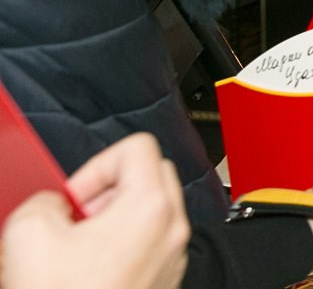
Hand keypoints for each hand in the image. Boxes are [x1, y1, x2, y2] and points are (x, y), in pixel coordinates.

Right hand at [1, 133, 188, 288]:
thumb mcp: (29, 231)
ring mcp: (171, 259)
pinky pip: (147, 245)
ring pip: (149, 213)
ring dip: (112, 221)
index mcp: (151, 207)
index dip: (96, 165)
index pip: (137, 147)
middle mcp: (171, 230)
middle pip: (150, 176)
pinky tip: (86, 272)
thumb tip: (56, 202)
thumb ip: (46, 197)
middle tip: (75, 219)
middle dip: (107, 190)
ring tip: (76, 250)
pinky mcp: (162, 283)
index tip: (74, 197)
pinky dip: (120, 248)